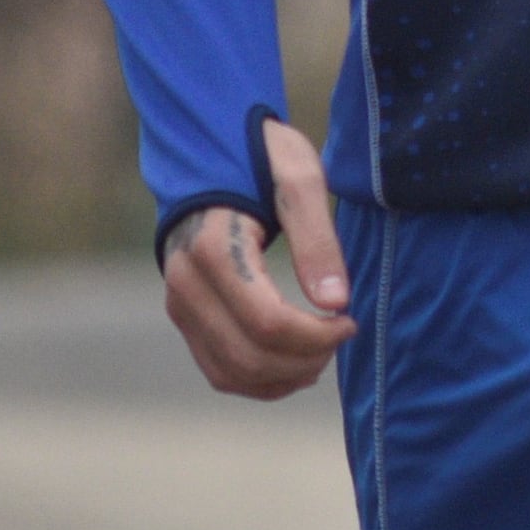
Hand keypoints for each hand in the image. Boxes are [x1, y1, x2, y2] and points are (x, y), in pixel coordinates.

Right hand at [161, 114, 353, 398]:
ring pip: (231, 373)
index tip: (350, 319)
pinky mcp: (183, 315)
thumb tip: (338, 303)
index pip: (268, 323)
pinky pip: (218, 370)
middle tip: (342, 335)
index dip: (317, 335)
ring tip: (322, 352)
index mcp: (214, 250)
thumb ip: (318, 241)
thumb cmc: (260, 157)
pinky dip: (259, 380)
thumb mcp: (299, 180)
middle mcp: (185, 283)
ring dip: (283, 377)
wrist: (208, 150)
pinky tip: (294, 361)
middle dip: (306, 359)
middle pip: (249, 355)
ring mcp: (179, 304)